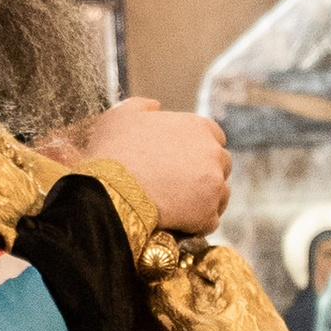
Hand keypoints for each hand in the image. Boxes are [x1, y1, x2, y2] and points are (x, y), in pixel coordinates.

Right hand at [45, 101, 229, 233]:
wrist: (109, 191)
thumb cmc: (113, 151)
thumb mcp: (121, 115)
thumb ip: (142, 106)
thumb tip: (156, 106)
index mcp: (197, 126)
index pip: (214, 136)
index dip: (198, 148)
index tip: (183, 160)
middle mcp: (212, 153)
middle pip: (221, 165)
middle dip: (205, 174)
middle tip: (179, 186)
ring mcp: (213, 184)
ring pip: (219, 194)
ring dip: (204, 200)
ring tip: (179, 208)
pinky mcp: (207, 213)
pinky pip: (209, 221)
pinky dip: (196, 224)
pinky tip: (178, 224)